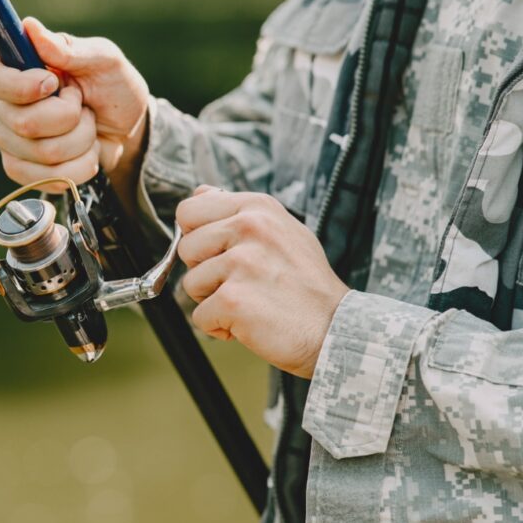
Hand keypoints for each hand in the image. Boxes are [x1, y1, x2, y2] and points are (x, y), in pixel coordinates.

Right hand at [0, 17, 148, 191]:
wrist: (126, 128)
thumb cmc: (111, 85)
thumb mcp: (102, 58)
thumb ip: (67, 48)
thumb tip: (30, 27)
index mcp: (9, 67)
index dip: (20, 87)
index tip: (52, 83)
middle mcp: (0, 105)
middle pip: (24, 123)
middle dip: (70, 116)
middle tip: (81, 104)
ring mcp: (7, 140)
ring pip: (44, 153)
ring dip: (81, 140)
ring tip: (87, 126)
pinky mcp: (20, 170)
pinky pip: (49, 177)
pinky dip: (80, 166)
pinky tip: (84, 151)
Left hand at [176, 187, 349, 378]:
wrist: (336, 329)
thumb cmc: (306, 285)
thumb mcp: (281, 231)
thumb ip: (237, 212)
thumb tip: (200, 193)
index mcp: (257, 208)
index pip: (189, 210)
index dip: (196, 236)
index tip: (219, 253)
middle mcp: (249, 227)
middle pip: (186, 248)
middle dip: (204, 271)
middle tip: (242, 283)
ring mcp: (241, 263)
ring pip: (190, 284)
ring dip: (213, 301)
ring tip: (251, 301)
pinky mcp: (232, 299)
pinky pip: (199, 316)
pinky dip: (219, 327)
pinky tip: (250, 322)